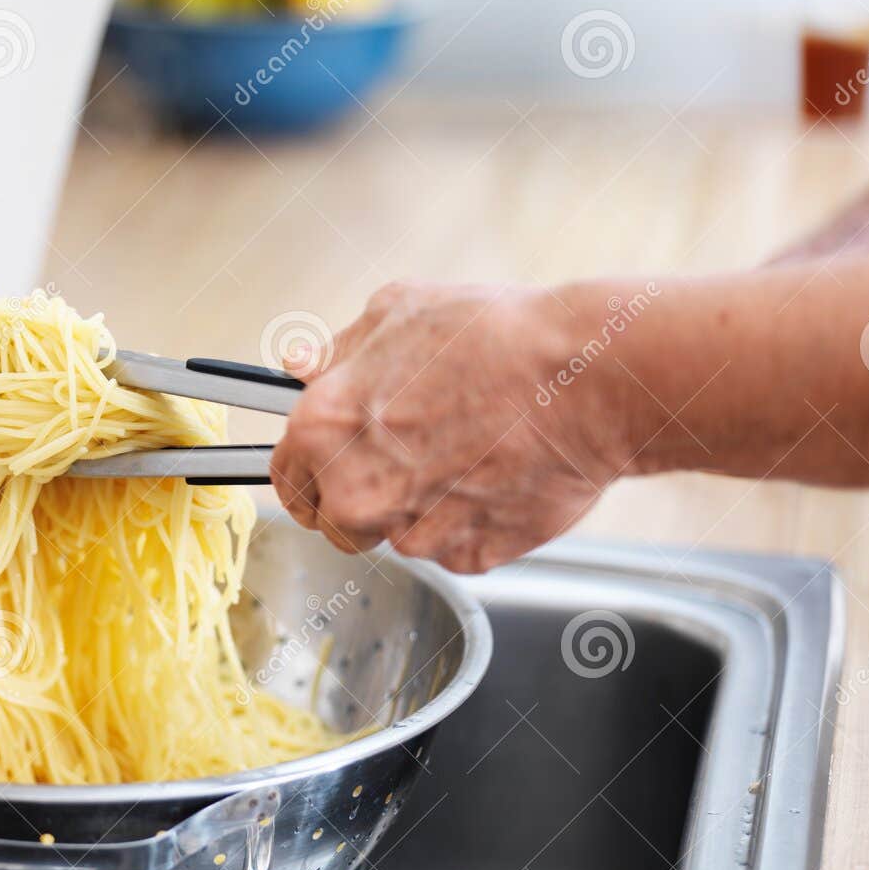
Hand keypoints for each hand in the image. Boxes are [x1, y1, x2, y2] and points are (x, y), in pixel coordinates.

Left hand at [269, 280, 638, 571]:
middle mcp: (355, 492)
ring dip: (416, 508)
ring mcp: (412, 532)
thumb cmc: (495, 337)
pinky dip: (468, 522)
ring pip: (395, 536)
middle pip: (332, 523)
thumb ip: (335, 352)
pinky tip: (495, 474)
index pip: (283, 479)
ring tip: (463, 454)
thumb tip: (300, 366)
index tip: (322, 468)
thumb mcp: (396, 312)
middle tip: (403, 457)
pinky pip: (452, 548)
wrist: (585, 379)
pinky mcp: (467, 557)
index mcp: (322, 431)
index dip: (305, 471)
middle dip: (356, 498)